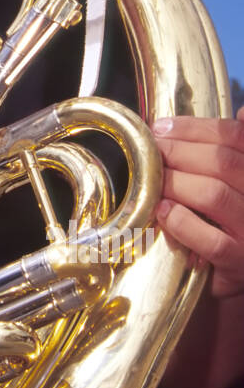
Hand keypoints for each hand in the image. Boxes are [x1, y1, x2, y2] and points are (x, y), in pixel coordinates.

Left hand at [152, 107, 243, 296]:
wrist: (241, 273)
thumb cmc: (235, 223)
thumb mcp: (238, 183)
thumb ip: (233, 153)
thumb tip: (242, 113)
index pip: (237, 137)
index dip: (196, 128)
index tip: (162, 127)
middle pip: (224, 162)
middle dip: (180, 150)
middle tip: (153, 150)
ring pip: (214, 194)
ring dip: (176, 182)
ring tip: (156, 179)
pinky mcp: (238, 263)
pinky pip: (210, 240)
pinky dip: (182, 221)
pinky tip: (164, 212)